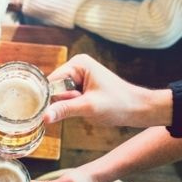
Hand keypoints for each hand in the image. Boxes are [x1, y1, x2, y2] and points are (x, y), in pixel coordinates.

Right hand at [44, 54, 172, 127]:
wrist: (138, 108)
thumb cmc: (119, 104)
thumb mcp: (89, 107)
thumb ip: (64, 109)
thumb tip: (43, 117)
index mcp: (78, 63)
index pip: (51, 82)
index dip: (57, 97)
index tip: (73, 103)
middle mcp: (76, 66)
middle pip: (54, 88)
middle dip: (65, 101)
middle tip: (84, 104)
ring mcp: (78, 76)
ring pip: (60, 95)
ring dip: (70, 105)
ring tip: (88, 105)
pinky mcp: (81, 86)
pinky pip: (67, 98)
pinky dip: (74, 106)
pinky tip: (87, 106)